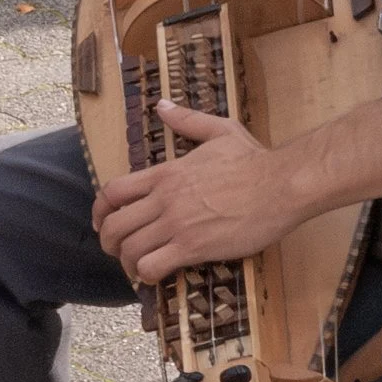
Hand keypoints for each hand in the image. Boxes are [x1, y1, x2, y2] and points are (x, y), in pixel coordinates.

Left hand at [92, 102, 300, 281]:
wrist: (281, 185)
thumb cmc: (255, 160)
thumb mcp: (219, 130)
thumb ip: (187, 120)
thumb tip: (163, 105)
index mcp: (166, 173)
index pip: (113, 191)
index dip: (99, 211)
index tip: (101, 221)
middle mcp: (164, 199)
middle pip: (114, 225)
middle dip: (109, 242)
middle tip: (119, 251)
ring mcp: (177, 224)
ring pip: (129, 249)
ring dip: (127, 262)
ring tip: (137, 268)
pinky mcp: (193, 247)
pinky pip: (153, 266)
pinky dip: (147, 275)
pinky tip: (157, 276)